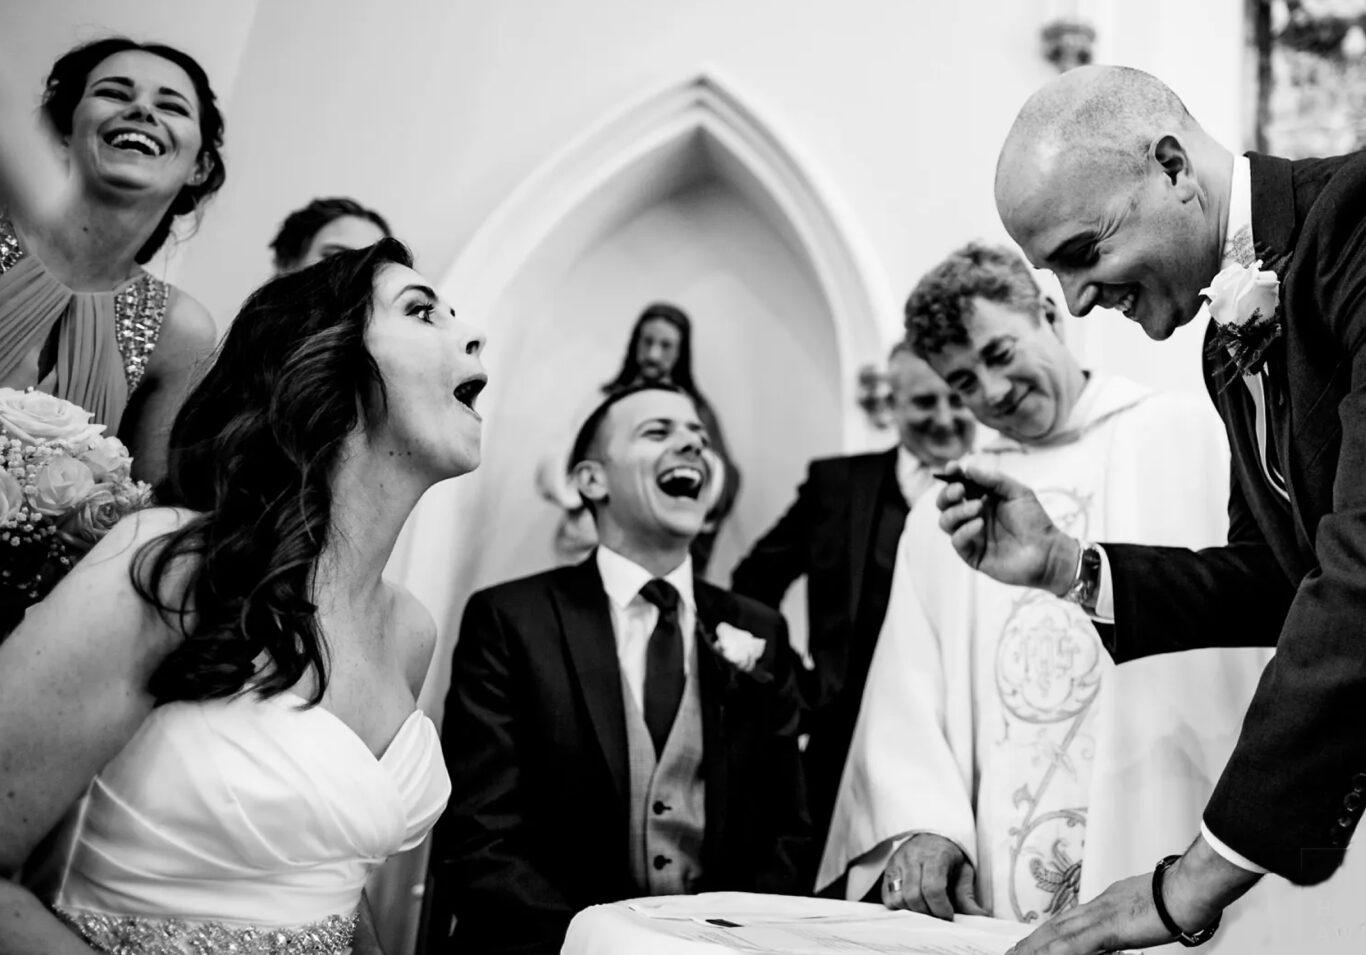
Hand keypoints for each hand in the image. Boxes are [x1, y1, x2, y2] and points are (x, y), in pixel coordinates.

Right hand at [881, 833, 986, 919]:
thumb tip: (981, 916)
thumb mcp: (962, 872)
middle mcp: (912, 857)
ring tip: (926, 911)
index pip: (933, 887)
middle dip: (927, 913)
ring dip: (913, 912)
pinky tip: (913, 907)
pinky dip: (900, 908)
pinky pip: (888, 899)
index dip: (941, 908)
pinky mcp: (887, 873)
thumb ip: (968, 896)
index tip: (949, 916)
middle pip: (913, 896)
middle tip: (938, 917)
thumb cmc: (948, 858)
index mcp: (935, 855)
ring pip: (898, 898)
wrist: (928, 838)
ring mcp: (896, 864)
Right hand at [935, 463, 1077, 593]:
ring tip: (978, 508)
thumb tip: (968, 469)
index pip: (958, 488)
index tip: (953, 468)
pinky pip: (957, 541)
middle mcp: (972, 518)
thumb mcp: (1018, 492)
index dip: (951, 477)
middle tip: (960, 490)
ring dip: (957, 511)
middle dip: (947, 494)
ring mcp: (971, 536)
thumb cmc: (1034, 521)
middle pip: (944, 505)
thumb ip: (994, 479)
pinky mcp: (972, 555)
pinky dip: (965, 530)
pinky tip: (979, 525)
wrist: (1047, 551)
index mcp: (980, 501)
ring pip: (945, 522)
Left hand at [1005, 837, 1259, 953]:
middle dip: (1031, 942)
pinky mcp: (1109, 927)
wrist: (1190, 888)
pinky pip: (1077, 944)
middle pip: (1055, 927)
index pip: (1068, 920)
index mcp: (1105, 902)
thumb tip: (1126, 930)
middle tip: (1011, 952)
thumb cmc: (1179, 897)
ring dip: (1034, 948)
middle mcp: (1097, 906)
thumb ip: (1131, 920)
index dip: (1047, 932)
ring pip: (1057, 935)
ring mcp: (1101, 916)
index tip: (1032, 941)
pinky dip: (1057, 951)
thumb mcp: (1147, 910)